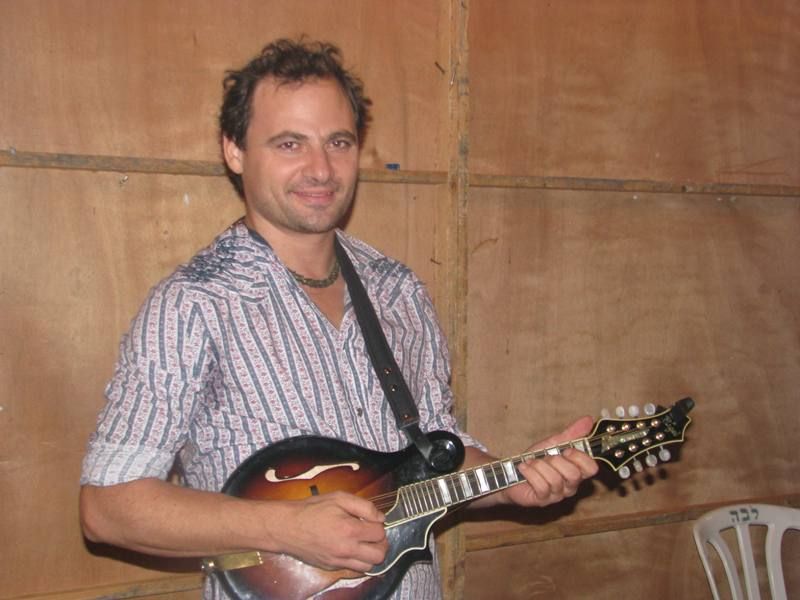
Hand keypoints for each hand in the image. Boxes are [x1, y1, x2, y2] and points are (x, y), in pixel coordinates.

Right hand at [271, 492, 388, 572]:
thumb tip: (380, 517)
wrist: (287, 527)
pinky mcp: (331, 567)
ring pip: (368, 566)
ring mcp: (338, 561)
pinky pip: (353, 569)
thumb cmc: (312, 509)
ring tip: (364, 542)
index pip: (379, 533)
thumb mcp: (338, 498)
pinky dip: (357, 560)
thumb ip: (364, 506)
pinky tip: (351, 548)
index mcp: (349, 530)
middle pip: (379, 555)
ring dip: (370, 554)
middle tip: (373, 534)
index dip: (379, 525)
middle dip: (381, 543)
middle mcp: (346, 549)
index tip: (371, 520)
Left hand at [501, 416, 598, 507]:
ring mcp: (557, 495)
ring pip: (555, 479)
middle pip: (573, 474)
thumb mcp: (553, 443)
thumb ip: (571, 433)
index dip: (579, 457)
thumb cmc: (536, 459)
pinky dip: (530, 473)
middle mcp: (570, 486)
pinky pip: (541, 486)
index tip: (565, 450)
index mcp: (577, 471)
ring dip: (539, 466)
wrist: (512, 471)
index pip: (592, 468)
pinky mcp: (542, 500)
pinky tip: (524, 468)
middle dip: (555, 461)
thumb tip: (589, 419)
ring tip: (531, 462)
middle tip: (545, 457)